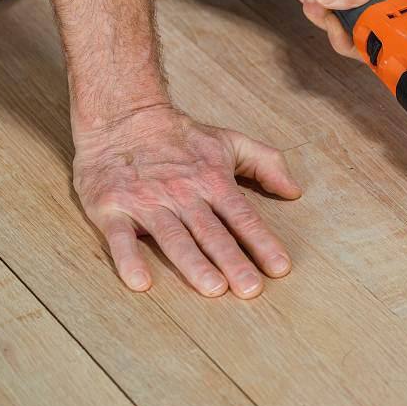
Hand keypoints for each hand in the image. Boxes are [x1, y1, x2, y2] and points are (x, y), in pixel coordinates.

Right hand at [73, 103, 301, 297]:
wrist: (123, 116)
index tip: (280, 268)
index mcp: (212, 181)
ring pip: (174, 237)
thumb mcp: (229, 141)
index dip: (262, 242)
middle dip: (233, 261)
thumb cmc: (181, 137)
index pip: (242, 216)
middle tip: (251, 289)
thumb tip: (294, 190)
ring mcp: (147, 202)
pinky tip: (141, 282)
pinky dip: (128, 259)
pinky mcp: (112, 208)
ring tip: (213, 288)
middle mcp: (182, 193)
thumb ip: (266, 163)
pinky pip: (120, 237)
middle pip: (212, 232)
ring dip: (193, 264)